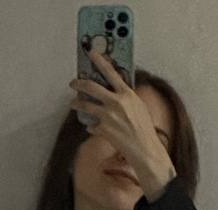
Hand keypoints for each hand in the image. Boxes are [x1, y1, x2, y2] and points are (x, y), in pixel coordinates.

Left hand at [69, 49, 172, 188]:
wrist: (144, 149)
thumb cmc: (144, 129)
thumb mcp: (138, 106)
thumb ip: (125, 96)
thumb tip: (114, 89)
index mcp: (127, 94)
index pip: (110, 72)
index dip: (99, 60)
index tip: (90, 53)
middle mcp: (116, 103)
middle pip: (91, 87)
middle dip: (79, 83)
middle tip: (73, 82)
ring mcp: (108, 116)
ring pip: (85, 105)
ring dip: (77, 104)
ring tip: (74, 103)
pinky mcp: (102, 129)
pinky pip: (91, 126)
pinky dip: (91, 127)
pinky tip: (93, 128)